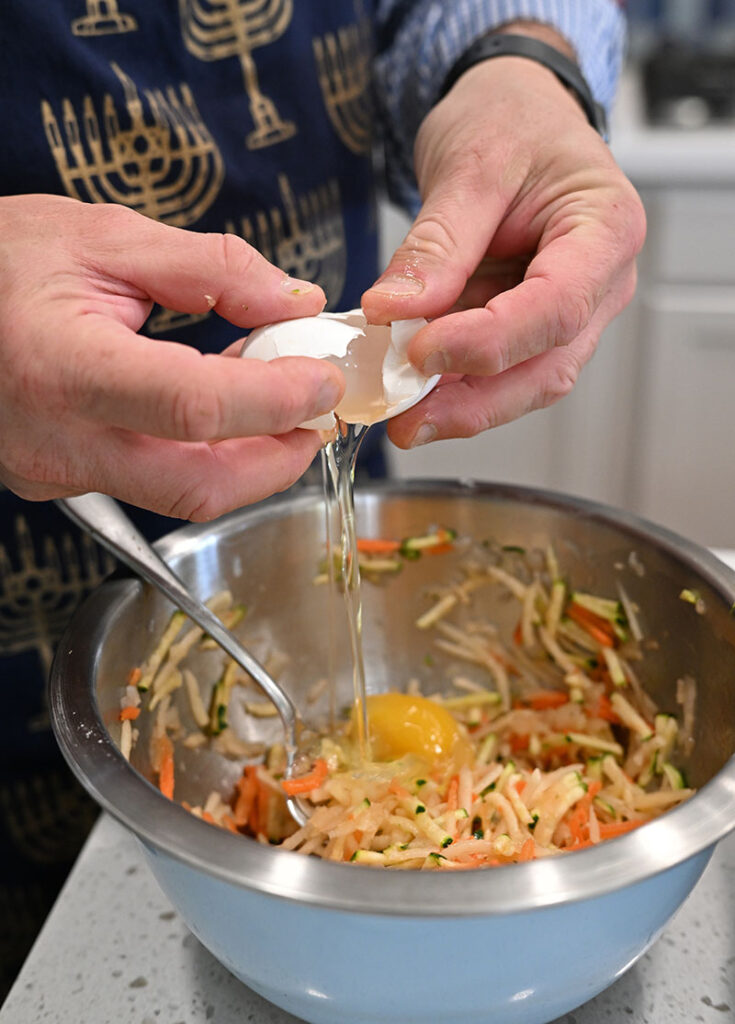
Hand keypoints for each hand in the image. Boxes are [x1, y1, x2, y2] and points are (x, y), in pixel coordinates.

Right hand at [0, 195, 343, 518]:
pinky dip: (203, 452)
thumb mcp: (102, 238)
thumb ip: (209, 267)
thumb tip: (292, 300)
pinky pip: (152, 481)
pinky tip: (219, 405)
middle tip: (317, 412)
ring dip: (247, 455)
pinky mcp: (63, 480)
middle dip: (279, 457)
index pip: (196, 408)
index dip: (276, 400)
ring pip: (181, 493)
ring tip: (272, 394)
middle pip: (201, 486)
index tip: (324, 380)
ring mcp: (58, 472)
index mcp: (66, 370)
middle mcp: (59, 442)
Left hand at [362, 46, 644, 449]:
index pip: (555, 307)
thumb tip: (392, 311)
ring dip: (462, 404)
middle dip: (474, 402)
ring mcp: (572, 311)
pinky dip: (454, 383)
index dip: (487, 341)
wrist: (516, 113)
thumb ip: (436, 245)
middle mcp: (601, 283)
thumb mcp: (469, 165)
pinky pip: (499, 368)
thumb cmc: (510, 120)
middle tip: (407, 421)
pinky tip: (412, 387)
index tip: (419, 352)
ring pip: (525, 381)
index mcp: (605, 229)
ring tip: (402, 413)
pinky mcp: (532, 326)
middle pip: (547, 366)